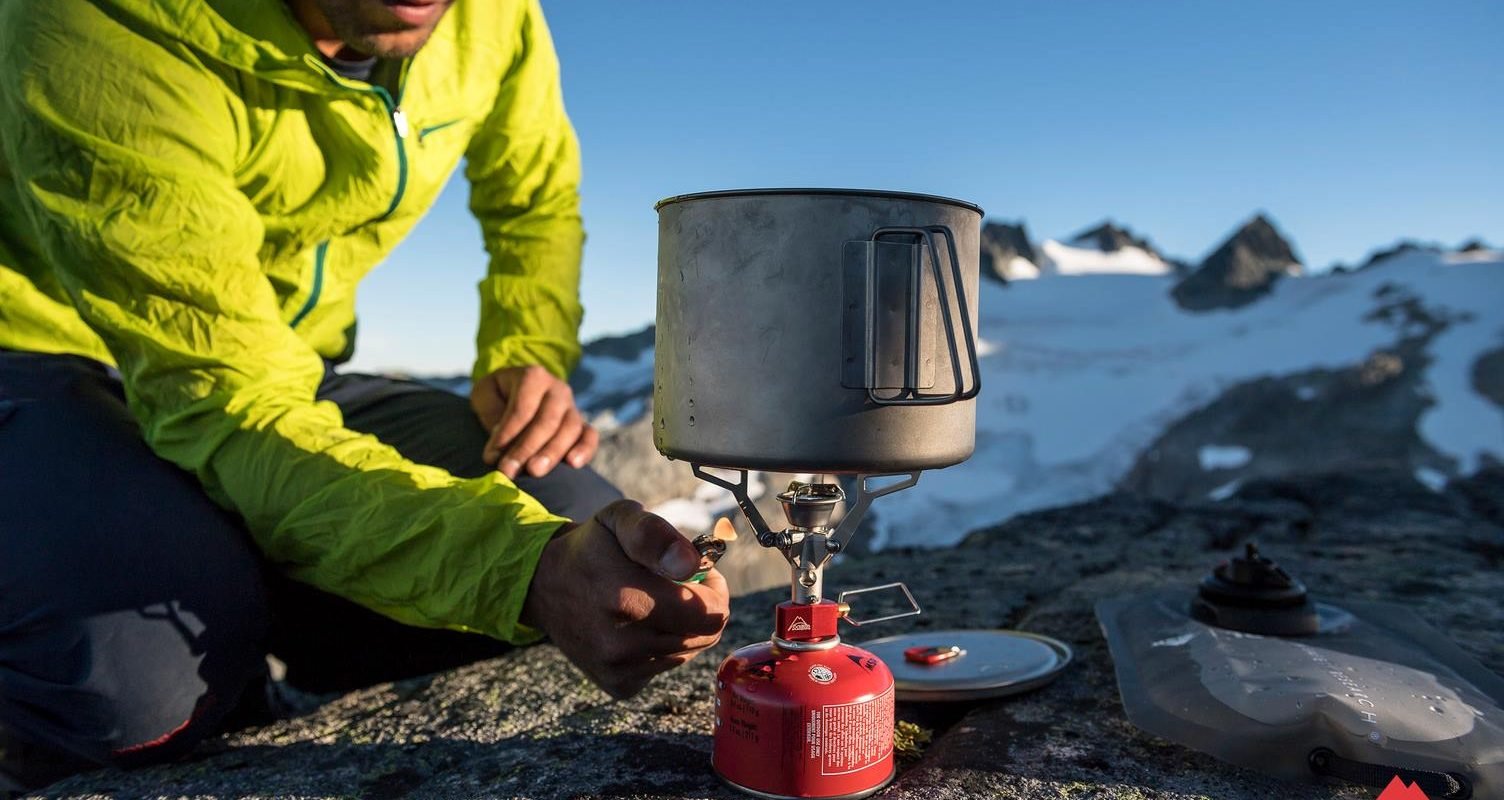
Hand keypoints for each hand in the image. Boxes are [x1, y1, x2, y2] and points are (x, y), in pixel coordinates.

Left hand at [472, 365, 597, 478]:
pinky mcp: (582, 424)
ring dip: (552, 453)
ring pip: (570, 430)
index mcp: (533, 376)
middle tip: (509, 471)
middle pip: (547, 420)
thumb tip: (501, 438)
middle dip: (527, 448)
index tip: (490, 457)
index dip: (507, 434)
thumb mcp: (484, 394)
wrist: (518, 392)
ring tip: (535, 472)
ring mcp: (572, 407)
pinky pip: (590, 436)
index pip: (522, 409)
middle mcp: (558, 389)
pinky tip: (573, 464)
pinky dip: (585, 450)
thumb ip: (491, 412)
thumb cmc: (498, 395)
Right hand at [520, 500, 730, 698]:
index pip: (710, 613)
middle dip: (701, 607)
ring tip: (653, 601)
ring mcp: (619, 669)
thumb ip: (657, 535)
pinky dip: (663, 647)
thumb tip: (690, 565)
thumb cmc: (591, 548)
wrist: (543, 585)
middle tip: (676, 584)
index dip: (715, 590)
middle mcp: (622, 643)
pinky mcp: (618, 684)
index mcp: (625, 599)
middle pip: (705, 635)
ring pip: (688, 651)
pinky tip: (638, 626)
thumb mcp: (621, 519)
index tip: (700, 573)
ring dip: (683, 626)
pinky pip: (667, 667)